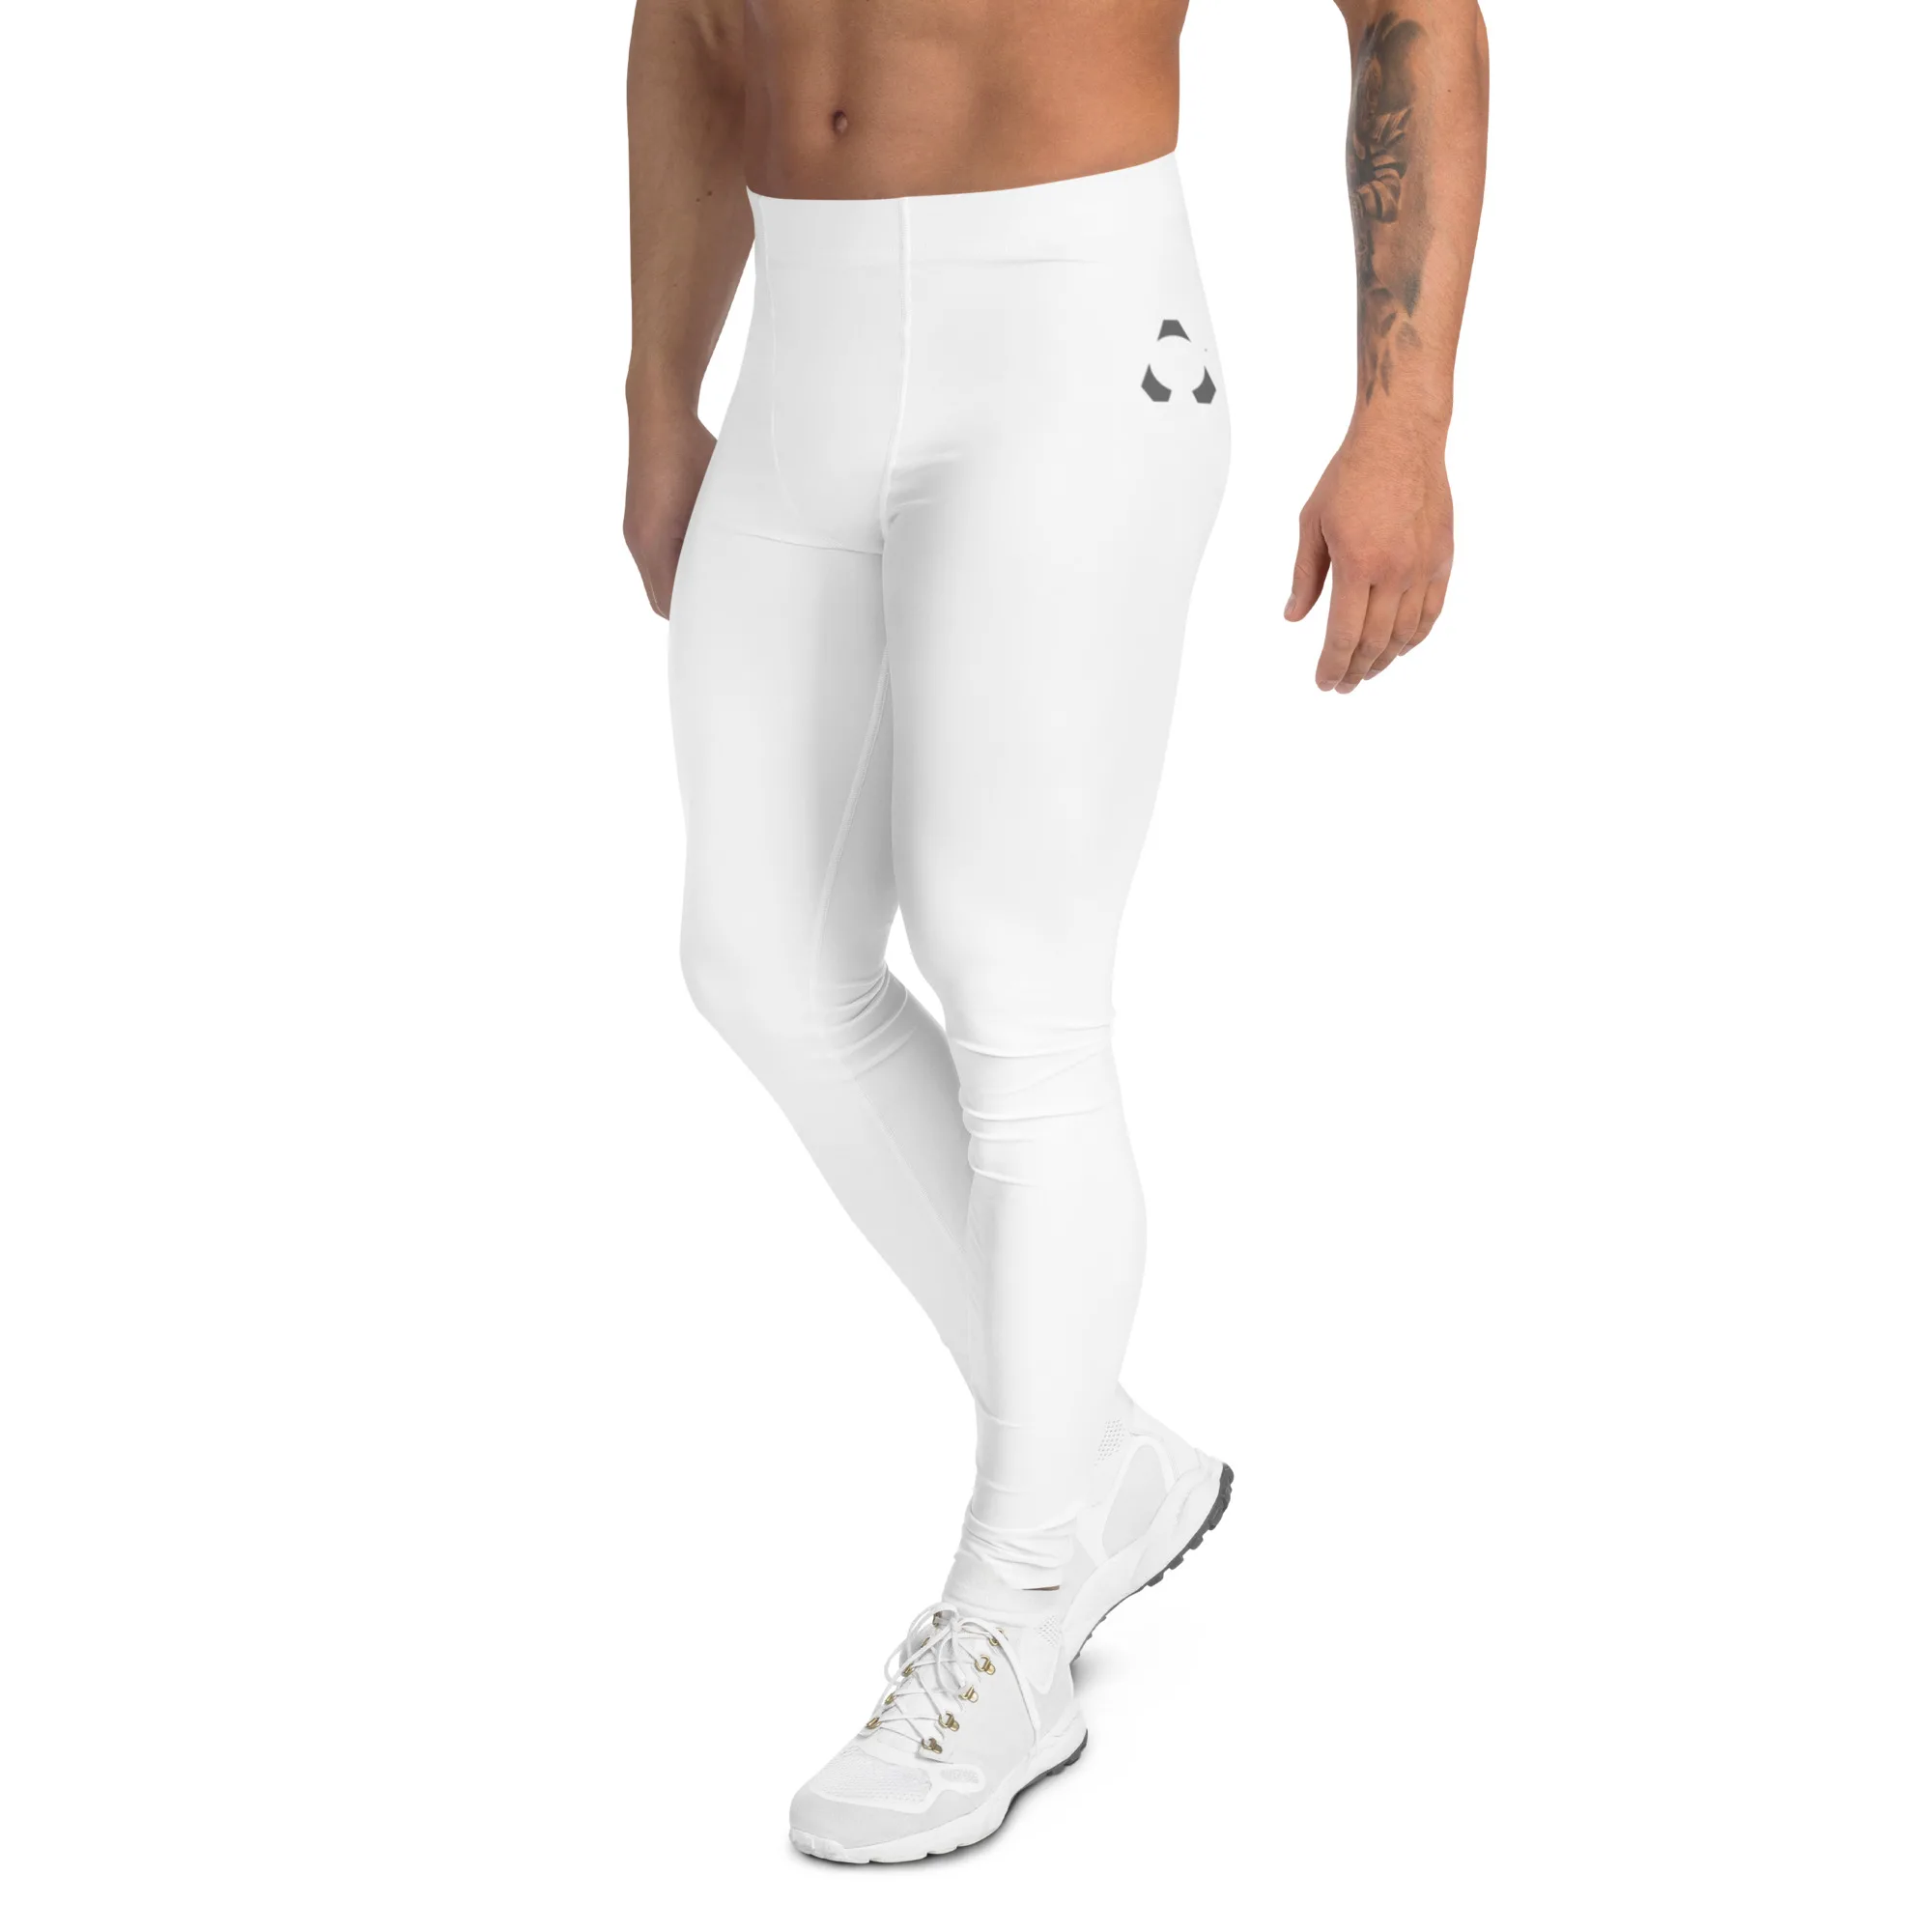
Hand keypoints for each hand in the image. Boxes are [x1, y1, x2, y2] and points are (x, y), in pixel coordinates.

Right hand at [623, 407, 715, 617]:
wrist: (659, 412)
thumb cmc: (690, 449)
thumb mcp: (716, 497)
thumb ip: (722, 538)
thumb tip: (740, 568)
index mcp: (651, 542)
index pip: (669, 602)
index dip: (695, 617)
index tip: (723, 625)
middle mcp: (638, 542)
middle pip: (661, 598)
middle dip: (690, 608)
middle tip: (726, 614)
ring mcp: (636, 532)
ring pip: (658, 580)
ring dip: (684, 587)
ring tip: (717, 589)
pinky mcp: (641, 522)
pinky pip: (656, 560)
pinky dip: (678, 567)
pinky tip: (704, 559)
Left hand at [1284, 416, 1454, 693]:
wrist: (1400, 439)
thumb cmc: (1351, 476)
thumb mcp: (1312, 524)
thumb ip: (1305, 576)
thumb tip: (1294, 617)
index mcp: (1356, 564)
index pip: (1343, 635)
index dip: (1332, 666)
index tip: (1324, 682)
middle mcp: (1394, 571)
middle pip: (1375, 643)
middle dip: (1355, 671)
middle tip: (1342, 685)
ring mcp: (1422, 567)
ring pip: (1405, 634)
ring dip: (1385, 660)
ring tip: (1367, 671)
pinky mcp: (1442, 559)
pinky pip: (1431, 612)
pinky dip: (1415, 637)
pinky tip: (1400, 648)